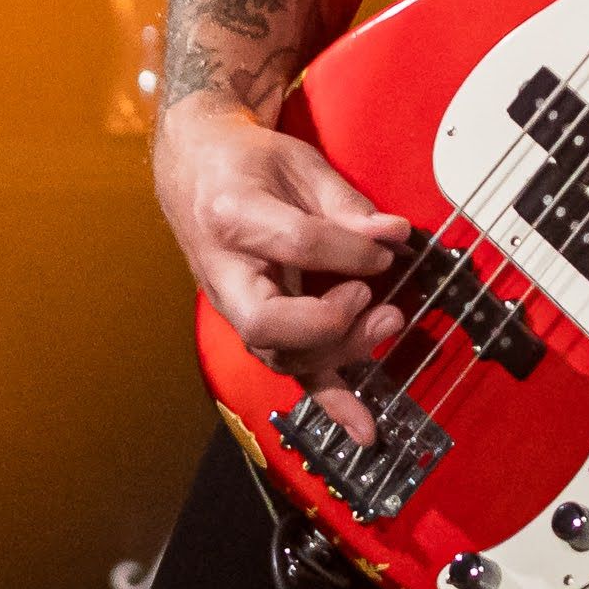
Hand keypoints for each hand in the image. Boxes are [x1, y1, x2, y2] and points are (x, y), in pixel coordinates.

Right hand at [153, 95, 412, 444]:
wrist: (196, 169)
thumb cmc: (243, 163)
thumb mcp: (297, 162)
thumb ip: (344, 203)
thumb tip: (392, 236)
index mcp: (233, 216)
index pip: (296, 243)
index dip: (350, 250)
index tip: (387, 247)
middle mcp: (225, 272)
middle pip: (269, 322)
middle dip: (331, 322)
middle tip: (376, 301)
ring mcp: (233, 306)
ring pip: (279, 355)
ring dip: (339, 352)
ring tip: (386, 324)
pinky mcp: (252, 325)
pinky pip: (289, 370)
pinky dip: (329, 401)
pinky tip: (361, 427)